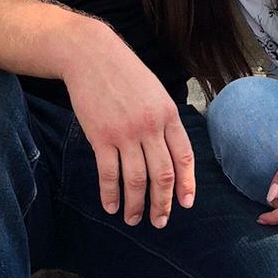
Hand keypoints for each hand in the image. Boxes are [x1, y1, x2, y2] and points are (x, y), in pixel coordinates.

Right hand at [61, 21, 195, 227]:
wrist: (91, 55)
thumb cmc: (124, 73)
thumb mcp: (155, 92)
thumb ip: (164, 121)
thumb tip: (170, 153)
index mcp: (168, 115)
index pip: (184, 157)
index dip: (186, 184)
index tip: (185, 204)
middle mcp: (150, 127)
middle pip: (162, 175)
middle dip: (162, 203)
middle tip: (160, 221)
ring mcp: (125, 133)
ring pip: (136, 179)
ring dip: (135, 205)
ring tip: (133, 219)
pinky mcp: (101, 137)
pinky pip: (108, 173)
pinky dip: (110, 193)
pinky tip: (111, 206)